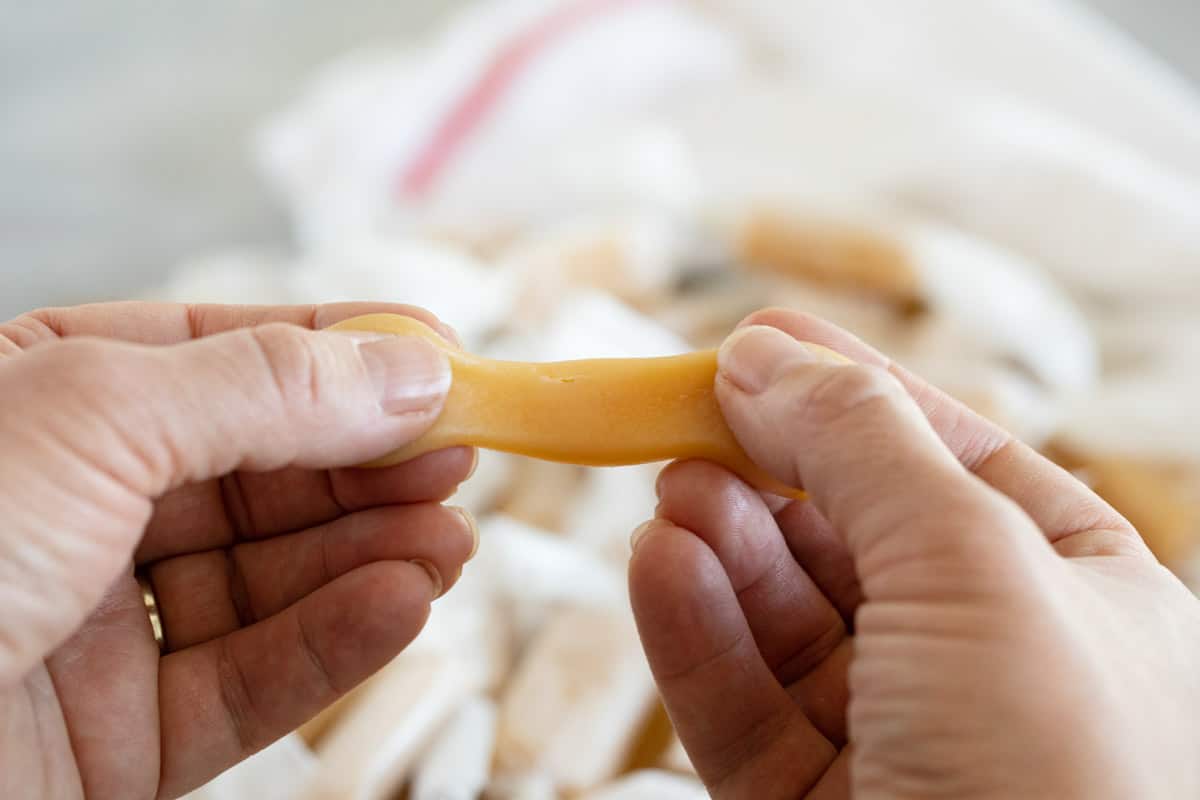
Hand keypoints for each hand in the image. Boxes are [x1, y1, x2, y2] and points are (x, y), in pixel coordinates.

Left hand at [0, 302, 477, 798]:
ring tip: (452, 541)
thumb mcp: (97, 414)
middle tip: (464, 458)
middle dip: (369, 466)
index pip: (228, 358)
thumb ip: (268, 390)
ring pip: (269, 583)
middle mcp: (74, 506)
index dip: (343, 357)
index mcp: (47, 397)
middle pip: (264, 475)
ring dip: (370, 557)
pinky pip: (246, 683)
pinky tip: (401, 605)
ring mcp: (96, 627)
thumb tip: (410, 370)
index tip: (444, 363)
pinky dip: (334, 644)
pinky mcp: (116, 739)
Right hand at [629, 309, 1199, 798]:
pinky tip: (657, 565)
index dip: (848, 388)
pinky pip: (741, 700)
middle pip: (850, 529)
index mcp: (1074, 588)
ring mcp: (896, 737)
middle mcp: (987, 660)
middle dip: (766, 466)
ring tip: (670, 489)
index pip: (946, 454)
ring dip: (722, 543)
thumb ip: (862, 442)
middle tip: (681, 411)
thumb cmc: (1058, 768)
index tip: (751, 338)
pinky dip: (694, 629)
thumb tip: (765, 353)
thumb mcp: (975, 560)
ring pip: (784, 616)